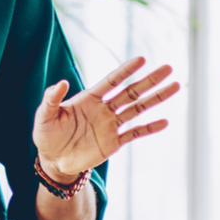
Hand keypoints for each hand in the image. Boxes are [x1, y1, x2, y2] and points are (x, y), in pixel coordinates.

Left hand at [33, 57, 179, 177]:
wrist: (53, 161)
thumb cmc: (47, 135)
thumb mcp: (45, 116)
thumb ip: (52, 98)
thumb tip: (62, 82)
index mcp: (89, 98)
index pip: (112, 81)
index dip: (126, 70)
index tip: (142, 59)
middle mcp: (104, 109)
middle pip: (131, 92)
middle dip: (149, 80)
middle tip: (168, 68)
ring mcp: (111, 125)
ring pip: (138, 109)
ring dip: (156, 99)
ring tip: (175, 87)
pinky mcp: (113, 143)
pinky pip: (135, 133)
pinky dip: (149, 128)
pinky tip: (165, 122)